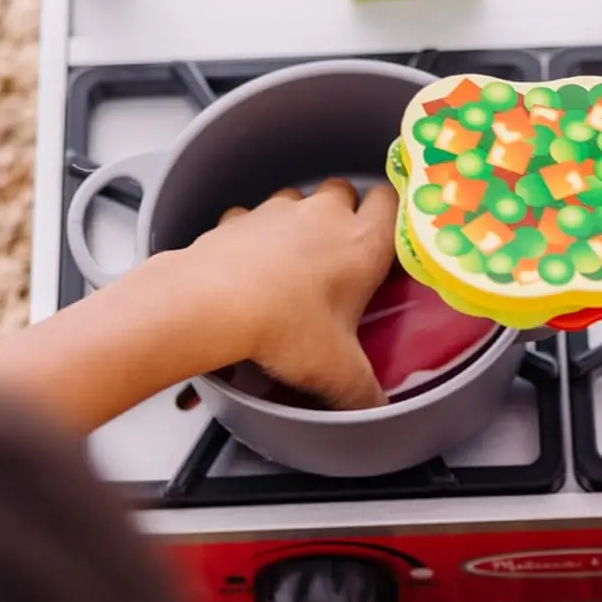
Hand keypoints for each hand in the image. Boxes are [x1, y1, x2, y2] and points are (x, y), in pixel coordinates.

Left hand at [168, 179, 398, 410]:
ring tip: (292, 262)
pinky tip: (248, 267)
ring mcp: (277, 212)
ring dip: (298, 221)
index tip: (387, 237)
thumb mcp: (337, 372)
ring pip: (298, 199)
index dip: (391, 214)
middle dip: (344, 214)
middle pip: (345, 191)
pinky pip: (249, 217)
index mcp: (362, 243)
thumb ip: (365, 393)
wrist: (209, 305)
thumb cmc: (282, 327)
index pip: (392, 201)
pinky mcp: (237, 219)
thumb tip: (376, 409)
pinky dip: (250, 235)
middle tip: (340, 255)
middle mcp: (323, 216)